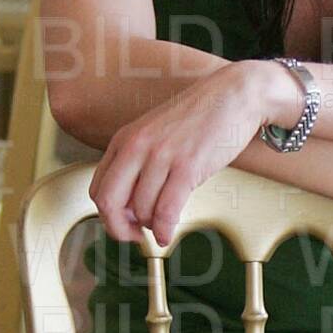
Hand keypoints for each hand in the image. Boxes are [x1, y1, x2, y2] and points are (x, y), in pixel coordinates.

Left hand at [89, 66, 283, 243]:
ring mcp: (161, 156)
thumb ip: (138, 164)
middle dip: (118, 228)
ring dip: (150, 226)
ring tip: (161, 224)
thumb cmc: (200, 117)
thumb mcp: (156, 134)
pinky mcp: (187, 167)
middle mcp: (137, 146)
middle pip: (109, 202)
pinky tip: (167, 234)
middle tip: (133, 237)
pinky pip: (165, 212)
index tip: (123, 224)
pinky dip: (163, 231)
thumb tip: (130, 208)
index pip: (98, 188)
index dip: (107, 215)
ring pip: (141, 210)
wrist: (234, 96)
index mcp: (125, 139)